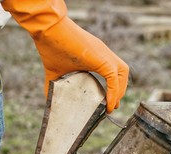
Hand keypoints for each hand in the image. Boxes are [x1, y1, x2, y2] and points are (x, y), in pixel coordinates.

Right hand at [2, 0, 128, 112]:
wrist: (47, 29)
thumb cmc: (50, 46)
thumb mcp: (54, 70)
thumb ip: (54, 85)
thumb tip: (49, 100)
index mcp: (97, 56)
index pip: (113, 72)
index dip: (114, 87)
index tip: (108, 102)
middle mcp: (104, 54)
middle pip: (122, 74)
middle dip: (120, 90)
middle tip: (112, 106)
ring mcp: (105, 55)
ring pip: (122, 75)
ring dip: (120, 91)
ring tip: (111, 106)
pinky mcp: (103, 59)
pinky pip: (114, 78)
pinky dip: (114, 92)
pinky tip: (109, 104)